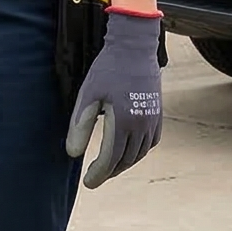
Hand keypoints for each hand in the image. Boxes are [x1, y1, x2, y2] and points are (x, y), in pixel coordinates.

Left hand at [64, 9, 162, 187]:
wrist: (135, 47)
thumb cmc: (108, 69)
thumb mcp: (88, 96)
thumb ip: (80, 126)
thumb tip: (73, 154)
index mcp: (123, 122)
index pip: (110, 160)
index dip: (98, 174)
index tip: (88, 183)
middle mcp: (142, 125)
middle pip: (126, 160)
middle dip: (109, 171)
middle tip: (95, 176)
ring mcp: (153, 119)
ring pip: (140, 153)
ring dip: (124, 163)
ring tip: (109, 166)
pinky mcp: (158, 113)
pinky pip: (151, 142)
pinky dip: (139, 151)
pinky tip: (129, 150)